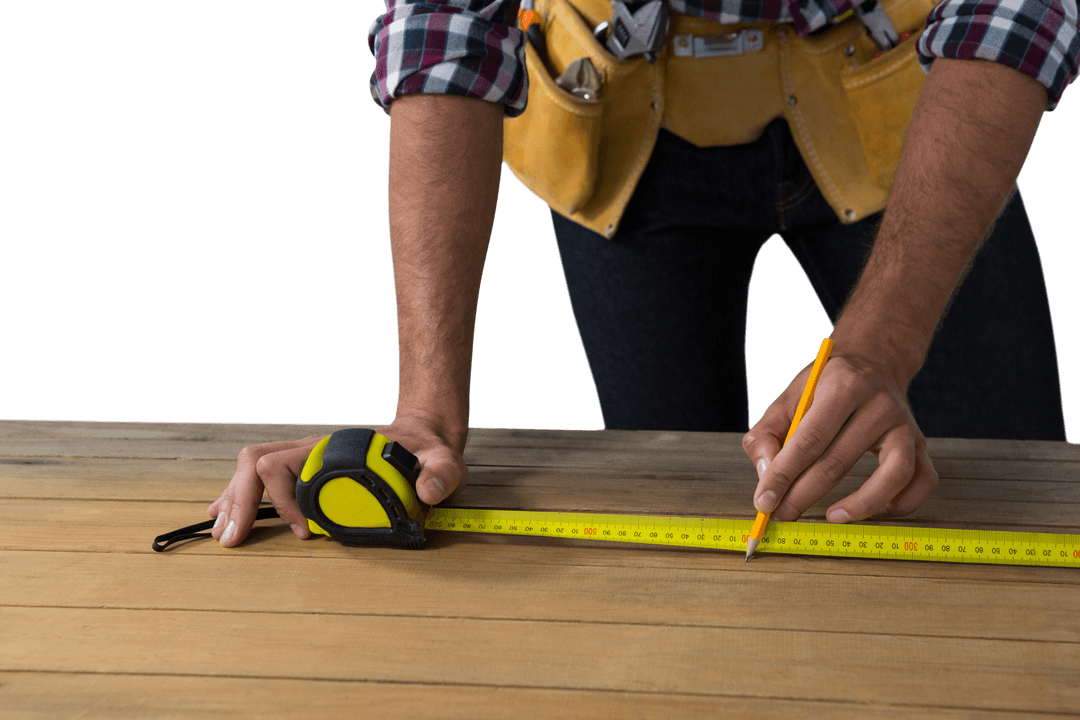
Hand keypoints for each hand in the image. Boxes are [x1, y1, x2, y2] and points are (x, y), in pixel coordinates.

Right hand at [207, 415, 467, 546]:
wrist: (422, 438)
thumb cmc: (427, 451)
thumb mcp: (443, 461)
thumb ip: (441, 473)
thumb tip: (427, 492)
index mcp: (333, 448)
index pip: (284, 464)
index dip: (285, 500)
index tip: (306, 532)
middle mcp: (311, 449)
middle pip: (255, 462)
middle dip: (239, 500)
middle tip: (233, 539)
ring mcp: (304, 459)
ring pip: (250, 469)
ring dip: (233, 500)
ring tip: (223, 534)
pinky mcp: (303, 471)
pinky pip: (260, 479)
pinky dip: (239, 498)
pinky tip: (226, 517)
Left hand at [741, 352, 938, 523]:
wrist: (874, 361)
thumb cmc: (825, 386)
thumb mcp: (789, 396)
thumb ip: (766, 434)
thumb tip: (767, 476)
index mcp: (842, 387)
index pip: (808, 441)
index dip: (783, 475)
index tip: (764, 502)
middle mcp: (879, 405)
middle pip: (839, 462)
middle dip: (803, 495)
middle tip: (782, 515)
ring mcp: (906, 425)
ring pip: (893, 475)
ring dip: (860, 505)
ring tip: (831, 517)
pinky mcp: (921, 443)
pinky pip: (923, 481)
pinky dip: (903, 503)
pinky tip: (876, 510)